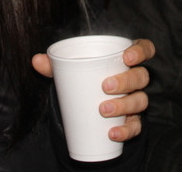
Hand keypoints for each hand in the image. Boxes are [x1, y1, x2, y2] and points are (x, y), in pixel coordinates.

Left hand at [32, 38, 154, 141]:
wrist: (90, 103)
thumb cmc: (87, 78)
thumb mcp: (73, 69)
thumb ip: (56, 64)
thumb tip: (37, 60)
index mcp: (127, 59)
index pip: (144, 49)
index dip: (141, 51)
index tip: (127, 56)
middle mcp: (135, 79)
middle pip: (141, 76)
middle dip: (126, 81)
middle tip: (105, 86)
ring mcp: (136, 99)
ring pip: (140, 100)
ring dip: (124, 105)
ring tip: (103, 109)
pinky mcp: (133, 120)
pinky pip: (136, 126)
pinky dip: (126, 130)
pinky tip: (112, 132)